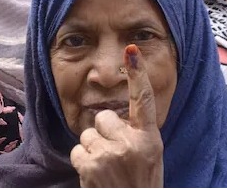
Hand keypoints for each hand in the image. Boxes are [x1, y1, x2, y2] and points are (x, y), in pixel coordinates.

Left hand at [70, 44, 163, 187]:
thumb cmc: (140, 184)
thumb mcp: (150, 157)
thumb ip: (136, 134)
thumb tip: (112, 118)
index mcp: (149, 139)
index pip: (143, 101)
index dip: (137, 74)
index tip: (131, 51)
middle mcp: (131, 144)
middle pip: (103, 118)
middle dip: (105, 134)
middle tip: (116, 157)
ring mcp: (109, 155)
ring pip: (88, 135)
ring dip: (93, 150)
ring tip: (107, 169)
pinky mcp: (90, 166)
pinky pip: (77, 151)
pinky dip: (83, 163)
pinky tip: (96, 176)